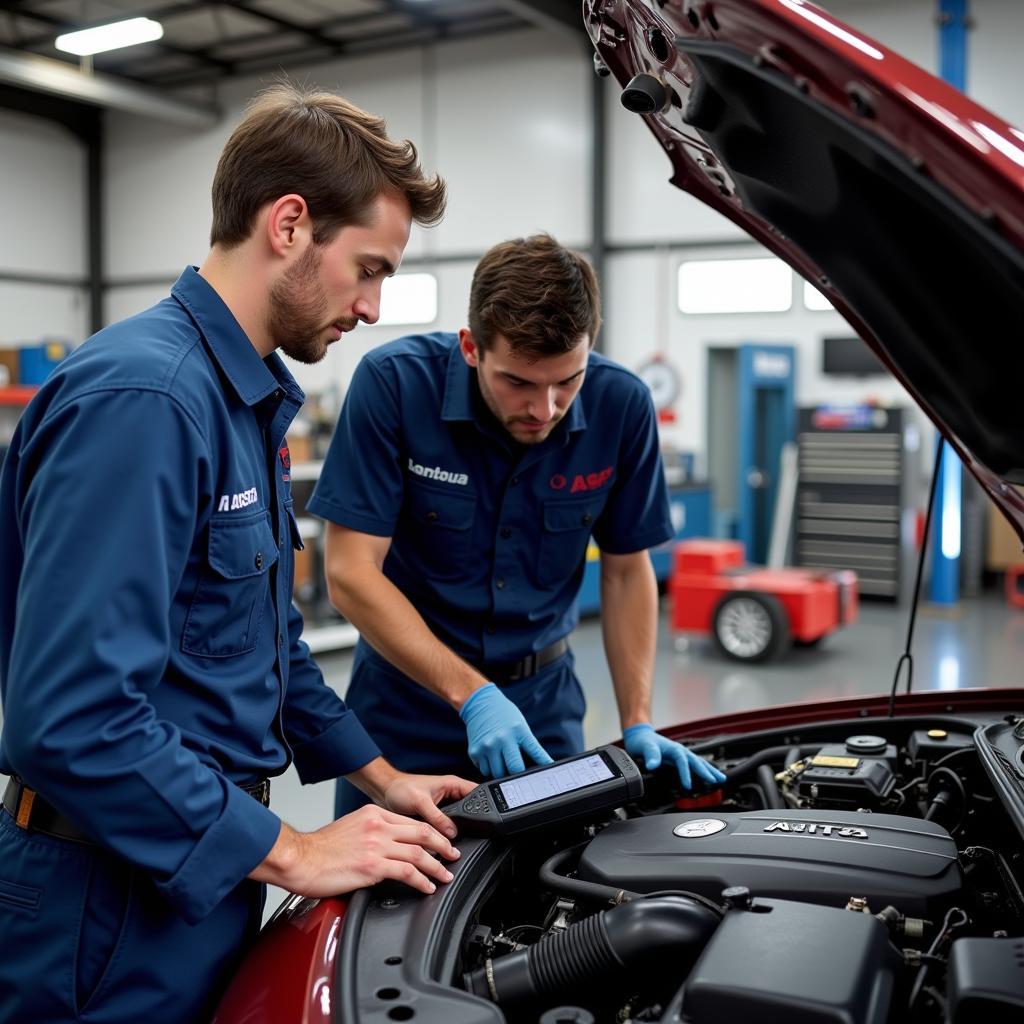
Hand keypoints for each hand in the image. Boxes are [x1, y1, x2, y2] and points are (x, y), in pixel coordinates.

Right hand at [254, 804, 461, 896]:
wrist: (299, 859)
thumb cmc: (319, 849)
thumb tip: (387, 846)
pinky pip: (407, 873)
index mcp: (372, 814)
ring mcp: (377, 845)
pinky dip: (422, 880)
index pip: (411, 821)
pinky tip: (427, 886)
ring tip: (445, 875)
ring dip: (437, 866)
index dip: (431, 832)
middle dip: (442, 845)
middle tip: (453, 854)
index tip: (440, 841)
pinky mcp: (373, 866)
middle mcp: (378, 826)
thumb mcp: (349, 827)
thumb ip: (371, 831)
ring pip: (419, 853)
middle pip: (421, 832)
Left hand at [382, 772, 477, 839]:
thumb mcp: (421, 802)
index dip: (483, 806)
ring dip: (456, 831)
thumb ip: (437, 817)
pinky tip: (442, 844)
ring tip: (453, 843)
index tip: (482, 822)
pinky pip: (446, 827)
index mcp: (452, 784)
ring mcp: (443, 807)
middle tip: (467, 837)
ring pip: (458, 821)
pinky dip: (445, 835)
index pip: (477, 793)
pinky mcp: (435, 817)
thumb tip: (452, 833)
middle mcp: (450, 795)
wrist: (384, 792)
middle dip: (469, 824)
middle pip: (470, 810)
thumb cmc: (400, 788)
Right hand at [459, 682, 553, 777]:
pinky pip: (484, 770)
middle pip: (514, 769)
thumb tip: (538, 764)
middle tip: (516, 767)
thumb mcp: (520, 725)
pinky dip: (489, 767)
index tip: (546, 772)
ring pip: (497, 773)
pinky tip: (491, 756)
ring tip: (501, 760)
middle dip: (517, 772)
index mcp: (518, 731)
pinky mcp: (475, 751)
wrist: (480, 703)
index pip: (535, 753)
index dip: (543, 764)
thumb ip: (527, 744)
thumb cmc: (504, 714)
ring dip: (501, 771)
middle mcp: (502, 739)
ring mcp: (487, 746)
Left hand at [623, 723, 726, 789]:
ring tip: (721, 779)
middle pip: (697, 761)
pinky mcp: (680, 758)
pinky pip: (695, 764)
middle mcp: (680, 751)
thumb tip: (652, 765)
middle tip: (716, 781)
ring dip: (710, 770)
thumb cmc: (643, 741)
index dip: (686, 773)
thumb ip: (650, 756)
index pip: (683, 762)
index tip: (687, 786)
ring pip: (699, 762)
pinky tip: (709, 774)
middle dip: (707, 771)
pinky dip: (703, 769)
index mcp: (674, 748)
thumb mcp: (645, 747)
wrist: (641, 735)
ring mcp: (681, 754)